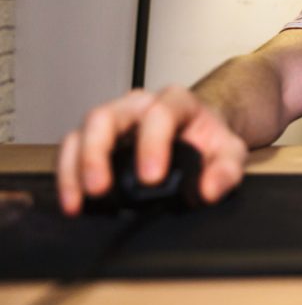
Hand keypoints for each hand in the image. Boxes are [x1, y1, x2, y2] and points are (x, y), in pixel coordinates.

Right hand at [56, 86, 248, 215]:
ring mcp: (115, 118)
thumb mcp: (230, 152)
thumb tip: (209, 191)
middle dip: (97, 153)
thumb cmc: (211, 140)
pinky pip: (72, 149)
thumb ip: (227, 170)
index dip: (152, 144)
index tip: (151, 179)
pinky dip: (68, 176)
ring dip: (75, 167)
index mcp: (176, 101)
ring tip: (79, 201)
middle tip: (100, 188)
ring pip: (82, 131)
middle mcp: (139, 104)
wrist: (200, 132)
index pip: (160, 114)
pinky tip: (74, 202)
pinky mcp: (97, 138)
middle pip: (106, 116)